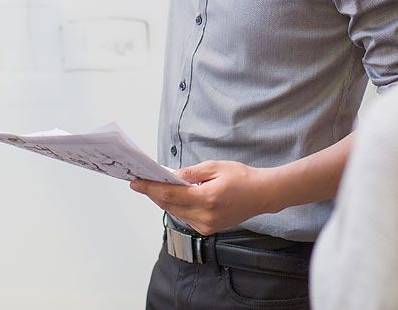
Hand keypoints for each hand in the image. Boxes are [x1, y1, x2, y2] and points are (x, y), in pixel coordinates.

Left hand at [130, 161, 276, 234]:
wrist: (262, 195)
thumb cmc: (242, 178)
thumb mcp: (215, 167)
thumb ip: (191, 173)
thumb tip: (170, 176)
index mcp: (207, 199)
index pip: (170, 195)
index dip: (150, 188)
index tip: (135, 182)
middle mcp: (204, 217)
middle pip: (169, 206)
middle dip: (154, 193)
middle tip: (141, 181)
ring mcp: (206, 226)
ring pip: (175, 213)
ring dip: (164, 200)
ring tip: (154, 187)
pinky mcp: (207, 230)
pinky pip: (185, 218)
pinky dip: (176, 206)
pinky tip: (173, 196)